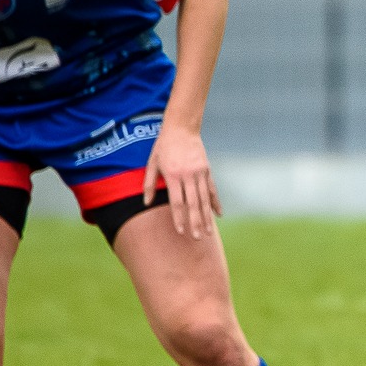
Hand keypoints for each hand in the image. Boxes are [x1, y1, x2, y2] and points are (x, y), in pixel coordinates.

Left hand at [145, 121, 221, 238]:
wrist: (181, 128)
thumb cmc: (163, 146)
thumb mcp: (151, 163)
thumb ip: (148, 184)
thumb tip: (146, 204)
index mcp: (173, 175)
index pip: (177, 202)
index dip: (179, 218)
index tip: (181, 231)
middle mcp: (188, 175)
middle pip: (193, 204)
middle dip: (195, 222)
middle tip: (197, 238)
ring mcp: (200, 173)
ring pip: (204, 199)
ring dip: (207, 217)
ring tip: (209, 232)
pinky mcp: (207, 170)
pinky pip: (212, 190)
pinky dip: (215, 203)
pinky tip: (219, 215)